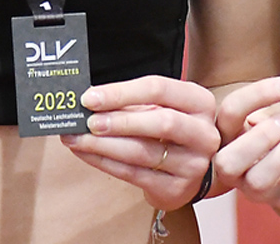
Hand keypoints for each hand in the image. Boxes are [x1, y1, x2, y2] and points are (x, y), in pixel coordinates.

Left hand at [61, 75, 219, 209]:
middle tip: (87, 121)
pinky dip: (105, 162)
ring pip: (143, 152)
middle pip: (160, 122)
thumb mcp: (164, 107)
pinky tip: (88, 153)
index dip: (122, 92)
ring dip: (104, 144)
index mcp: (199, 103)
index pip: (159, 89)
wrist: (194, 170)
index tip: (91, 97)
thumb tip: (91, 101)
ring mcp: (192, 164)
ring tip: (77, 138)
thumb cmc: (173, 132)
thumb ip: (133, 103)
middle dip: (118, 121)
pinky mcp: (175, 189)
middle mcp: (202, 134)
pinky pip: (134, 174)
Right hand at [213, 77, 279, 209]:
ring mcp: (259, 189)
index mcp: (227, 138)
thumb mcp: (273, 117)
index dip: (256, 97)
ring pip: (261, 180)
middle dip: (259, 138)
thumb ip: (276, 104)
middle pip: (228, 161)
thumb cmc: (279, 137)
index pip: (229, 114)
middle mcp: (235, 169)